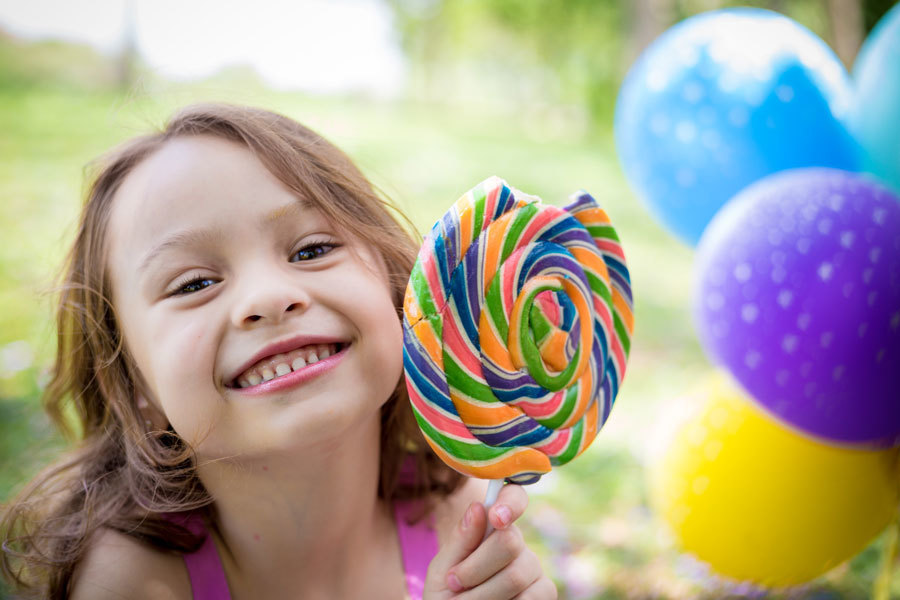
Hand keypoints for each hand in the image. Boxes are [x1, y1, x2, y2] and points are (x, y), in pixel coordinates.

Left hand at [423, 484, 556, 598]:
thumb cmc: (447, 594)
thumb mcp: (443, 568)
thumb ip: (461, 540)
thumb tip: (478, 507)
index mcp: (492, 527)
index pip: (514, 497)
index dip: (510, 502)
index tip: (495, 517)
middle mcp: (517, 543)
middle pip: (509, 542)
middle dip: (476, 568)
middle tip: (455, 583)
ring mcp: (534, 567)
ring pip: (516, 575)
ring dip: (482, 595)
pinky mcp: (545, 592)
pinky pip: (532, 597)